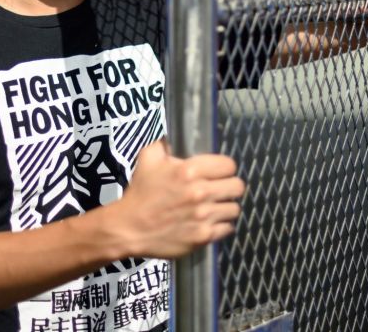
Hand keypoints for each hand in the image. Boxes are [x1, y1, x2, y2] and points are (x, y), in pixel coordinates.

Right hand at [109, 139, 244, 258]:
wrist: (129, 227)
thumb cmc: (140, 192)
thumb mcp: (148, 158)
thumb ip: (164, 142)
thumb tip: (173, 131)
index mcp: (189, 170)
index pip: (229, 165)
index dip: (224, 168)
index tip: (218, 173)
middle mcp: (200, 192)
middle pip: (238, 187)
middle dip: (229, 187)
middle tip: (219, 190)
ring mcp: (203, 216)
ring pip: (234, 209)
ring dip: (225, 207)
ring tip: (214, 207)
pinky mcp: (203, 236)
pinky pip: (227, 228)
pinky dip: (220, 226)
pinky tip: (209, 222)